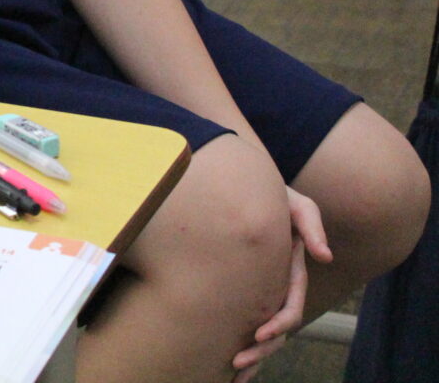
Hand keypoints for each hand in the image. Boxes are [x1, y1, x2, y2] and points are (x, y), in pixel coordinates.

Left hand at [233, 186, 332, 375]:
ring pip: (263, 333)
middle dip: (260, 350)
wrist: (250, 188)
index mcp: (293, 273)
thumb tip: (325, 256)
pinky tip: (226, 363)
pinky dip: (241, 343)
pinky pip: (245, 321)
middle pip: (276, 330)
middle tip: (236, 362)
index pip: (290, 307)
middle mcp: (280, 287)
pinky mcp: (246, 289)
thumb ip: (312, 224)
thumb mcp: (298, 204)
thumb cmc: (276, 196)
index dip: (278, 324)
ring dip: (252, 356)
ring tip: (233, 372)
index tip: (258, 334)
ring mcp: (264, 290)